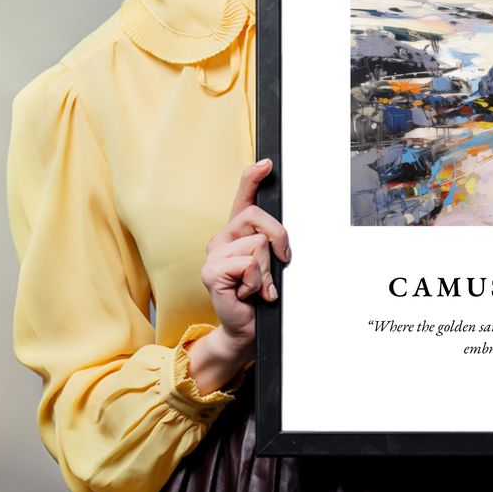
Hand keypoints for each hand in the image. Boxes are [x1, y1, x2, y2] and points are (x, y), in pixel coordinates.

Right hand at [186, 159, 290, 393]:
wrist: (246, 328)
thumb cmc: (259, 296)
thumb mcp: (271, 264)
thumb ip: (272, 244)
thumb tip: (281, 237)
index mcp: (237, 233)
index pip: (243, 197)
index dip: (253, 177)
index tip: (267, 163)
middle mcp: (222, 238)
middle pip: (258, 217)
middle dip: (279, 239)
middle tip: (279, 263)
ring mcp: (214, 254)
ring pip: (258, 244)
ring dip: (267, 270)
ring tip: (258, 285)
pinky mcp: (211, 272)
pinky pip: (249, 264)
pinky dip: (257, 282)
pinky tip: (248, 293)